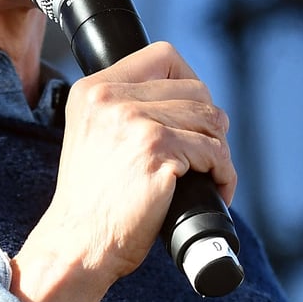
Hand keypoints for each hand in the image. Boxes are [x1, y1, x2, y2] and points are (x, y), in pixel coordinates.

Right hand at [11, 41, 234, 301]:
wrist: (78, 245)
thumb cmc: (92, 204)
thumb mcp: (95, 138)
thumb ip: (124, 111)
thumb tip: (187, 102)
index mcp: (93, 90)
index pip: (163, 56)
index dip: (190, 82)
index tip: (193, 115)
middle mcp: (110, 98)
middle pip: (196, 88)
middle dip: (210, 124)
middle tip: (206, 155)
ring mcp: (134, 122)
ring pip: (210, 119)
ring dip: (220, 151)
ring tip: (211, 175)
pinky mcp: (157, 150)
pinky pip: (214, 152)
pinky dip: (224, 174)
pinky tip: (216, 190)